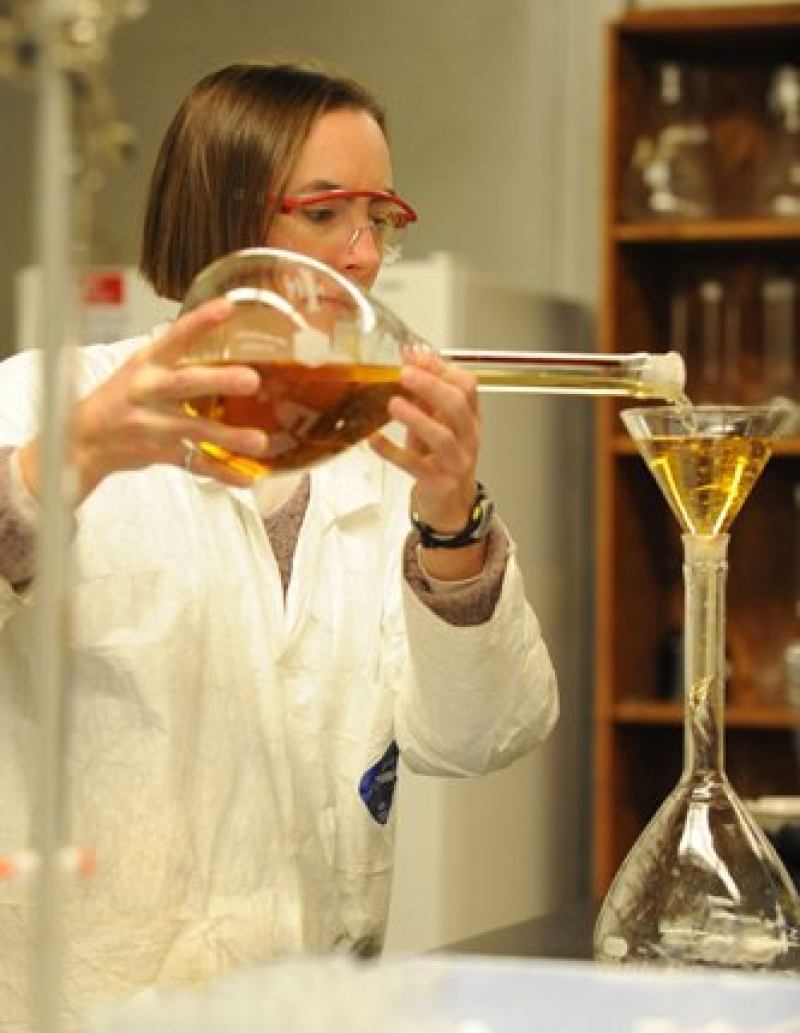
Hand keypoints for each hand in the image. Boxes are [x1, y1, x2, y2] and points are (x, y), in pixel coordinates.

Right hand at [18, 299, 267, 503]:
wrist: (84, 440)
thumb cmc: (122, 397)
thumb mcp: (142, 368)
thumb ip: (179, 357)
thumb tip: (227, 340)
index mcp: (148, 363)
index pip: (175, 337)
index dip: (200, 322)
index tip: (227, 307)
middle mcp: (149, 391)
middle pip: (185, 383)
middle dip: (218, 381)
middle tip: (252, 379)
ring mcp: (153, 424)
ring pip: (194, 430)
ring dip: (228, 437)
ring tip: (259, 441)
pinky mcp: (159, 453)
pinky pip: (194, 464)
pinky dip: (222, 473)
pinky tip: (247, 477)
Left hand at [369, 346, 480, 533]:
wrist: (450, 505)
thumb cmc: (440, 459)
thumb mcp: (436, 423)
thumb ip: (425, 394)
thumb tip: (411, 355)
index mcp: (469, 419)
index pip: (467, 386)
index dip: (442, 369)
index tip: (415, 357)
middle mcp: (468, 438)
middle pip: (457, 406)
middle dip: (431, 386)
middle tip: (404, 374)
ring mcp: (455, 462)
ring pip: (442, 437)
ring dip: (416, 418)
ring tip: (393, 404)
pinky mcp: (438, 483)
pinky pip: (414, 466)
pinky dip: (392, 451)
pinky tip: (374, 439)